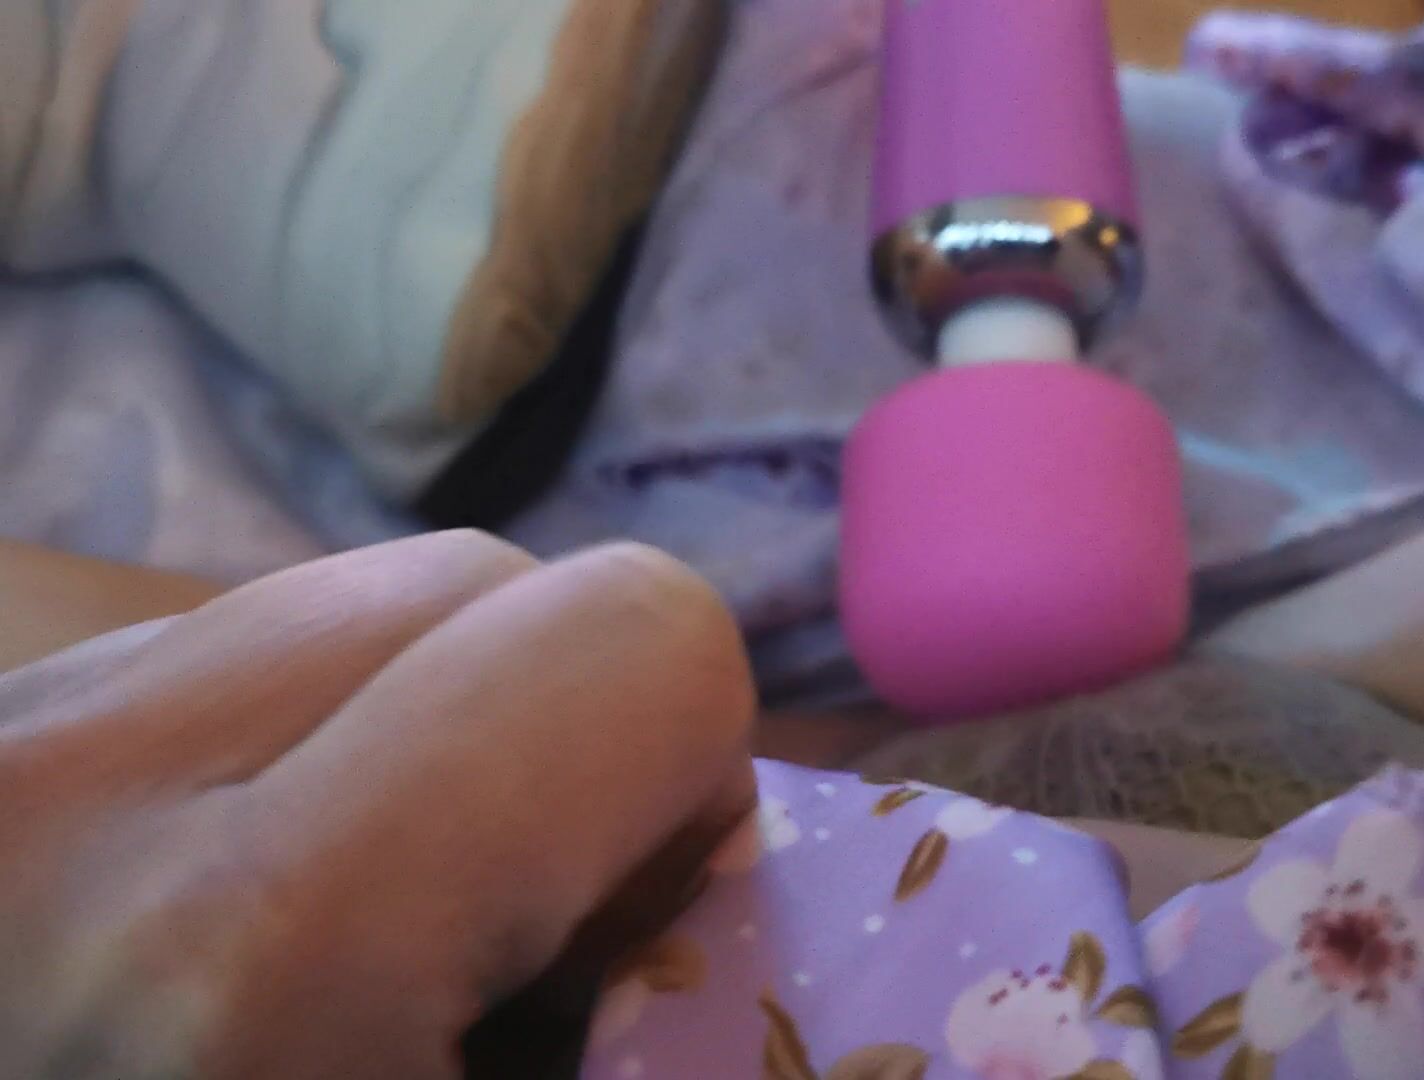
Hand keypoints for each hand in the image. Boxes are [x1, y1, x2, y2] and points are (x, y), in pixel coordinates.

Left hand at [0, 532, 756, 1078]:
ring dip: (431, 744)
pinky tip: (247, 928)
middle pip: (498, 583)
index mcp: (254, 950)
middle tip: (506, 957)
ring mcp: (3, 740)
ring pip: (354, 597)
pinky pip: (230, 652)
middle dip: (563, 752)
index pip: (633, 639)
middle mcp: (79, 780)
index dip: (692, 791)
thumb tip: (752, 893)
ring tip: (362, 940)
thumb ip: (656, 1033)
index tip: (626, 954)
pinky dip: (307, 760)